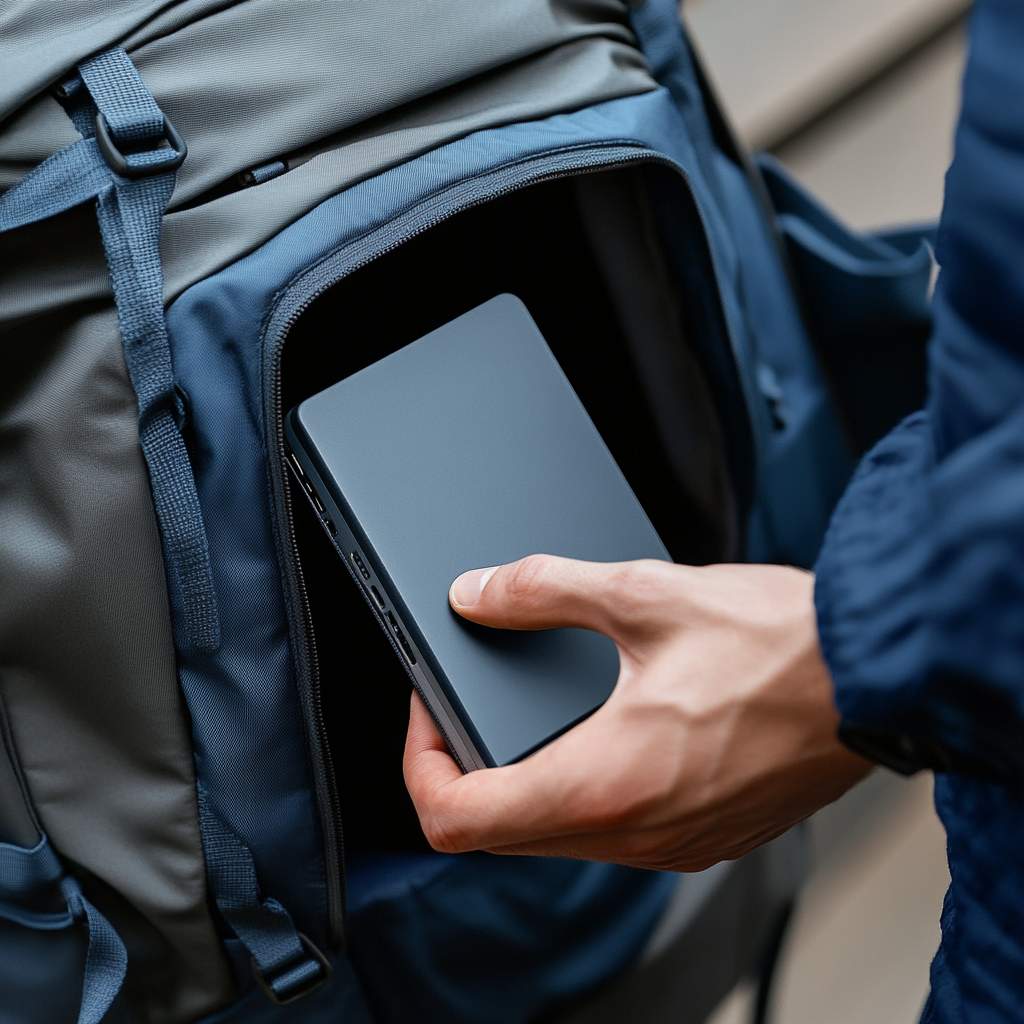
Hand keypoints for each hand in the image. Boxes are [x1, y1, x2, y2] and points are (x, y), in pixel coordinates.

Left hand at [403, 555, 870, 870]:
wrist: (878, 675)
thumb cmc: (781, 646)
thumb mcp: (644, 595)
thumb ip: (544, 591)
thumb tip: (479, 593)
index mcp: (603, 784)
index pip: (456, 817)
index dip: (420, 761)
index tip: (431, 706)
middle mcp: (633, 835)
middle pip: (498, 832)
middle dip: (467, 765)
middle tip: (471, 698)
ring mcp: (673, 846)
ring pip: (554, 835)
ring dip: (524, 778)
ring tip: (533, 708)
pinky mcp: (705, 836)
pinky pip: (613, 833)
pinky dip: (582, 788)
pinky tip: (603, 730)